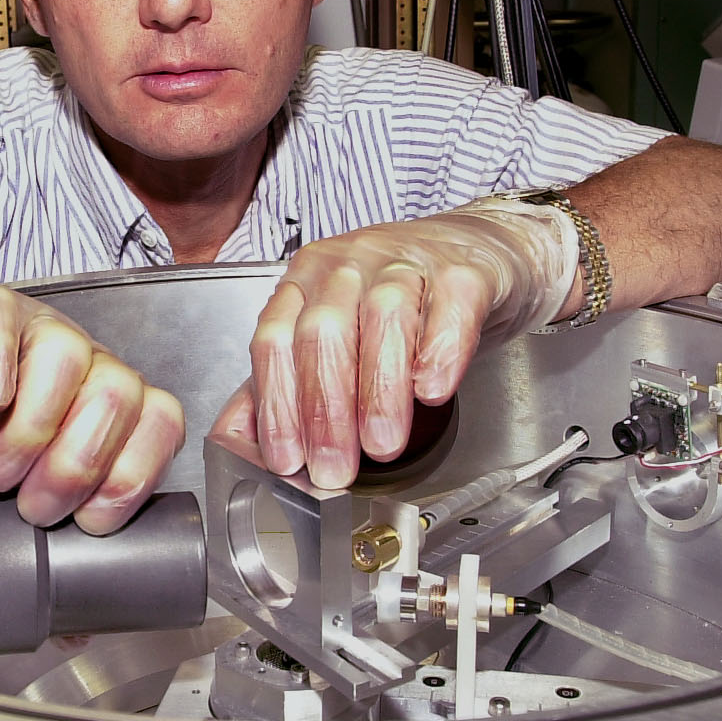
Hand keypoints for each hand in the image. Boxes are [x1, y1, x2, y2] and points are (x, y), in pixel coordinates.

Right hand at [0, 282, 184, 532]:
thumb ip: (36, 552)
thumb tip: (74, 629)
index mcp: (100, 409)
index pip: (158, 424)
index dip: (134, 476)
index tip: (90, 522)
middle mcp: (80, 364)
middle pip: (120, 395)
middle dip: (79, 466)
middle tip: (34, 505)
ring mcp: (32, 330)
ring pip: (71, 358)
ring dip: (36, 428)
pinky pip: (1, 321)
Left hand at [246, 200, 578, 488]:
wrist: (481, 252)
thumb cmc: (404, 301)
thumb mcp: (338, 335)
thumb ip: (286, 381)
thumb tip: (241, 440)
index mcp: (307, 281)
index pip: (275, 338)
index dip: (277, 403)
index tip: (287, 459)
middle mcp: (350, 264)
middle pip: (324, 332)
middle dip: (325, 410)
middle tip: (335, 467)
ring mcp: (407, 262)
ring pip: (383, 317)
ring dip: (378, 389)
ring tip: (381, 444)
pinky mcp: (465, 271)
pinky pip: (449, 306)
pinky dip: (438, 351)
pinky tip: (431, 390)